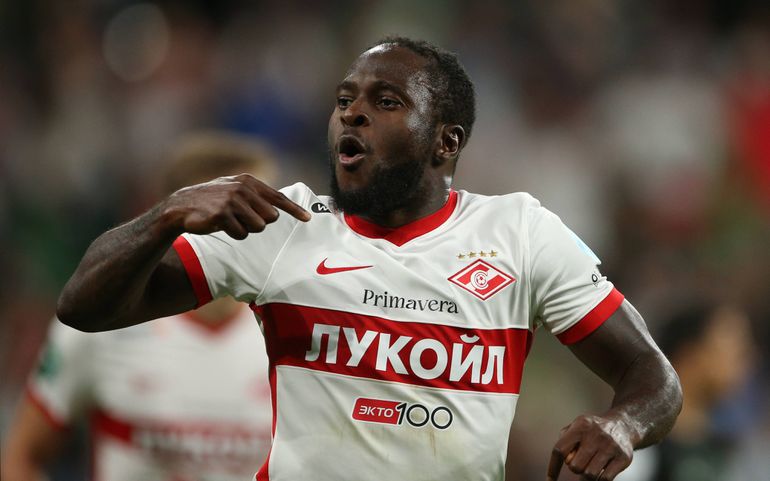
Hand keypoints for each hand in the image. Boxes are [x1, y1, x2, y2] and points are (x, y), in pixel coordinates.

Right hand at [161, 174, 310, 239]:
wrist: (181, 206)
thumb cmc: (212, 201)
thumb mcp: (235, 192)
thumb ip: (256, 196)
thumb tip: (278, 209)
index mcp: (248, 182)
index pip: (277, 197)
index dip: (294, 209)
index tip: (308, 218)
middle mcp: (242, 189)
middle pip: (270, 218)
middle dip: (258, 222)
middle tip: (241, 219)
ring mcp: (232, 201)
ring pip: (258, 227)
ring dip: (245, 229)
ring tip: (230, 221)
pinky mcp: (222, 214)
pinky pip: (241, 234)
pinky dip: (233, 234)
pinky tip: (220, 226)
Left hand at [546, 414, 633, 480]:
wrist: (623, 425)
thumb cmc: (594, 429)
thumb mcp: (577, 425)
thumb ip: (565, 439)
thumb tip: (561, 459)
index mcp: (581, 426)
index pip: (560, 450)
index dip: (553, 467)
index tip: (550, 480)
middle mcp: (596, 435)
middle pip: (575, 466)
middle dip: (575, 468)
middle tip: (581, 462)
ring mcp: (610, 447)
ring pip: (589, 475)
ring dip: (586, 475)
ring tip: (590, 466)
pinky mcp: (623, 458)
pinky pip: (605, 479)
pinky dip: (598, 480)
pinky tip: (599, 471)